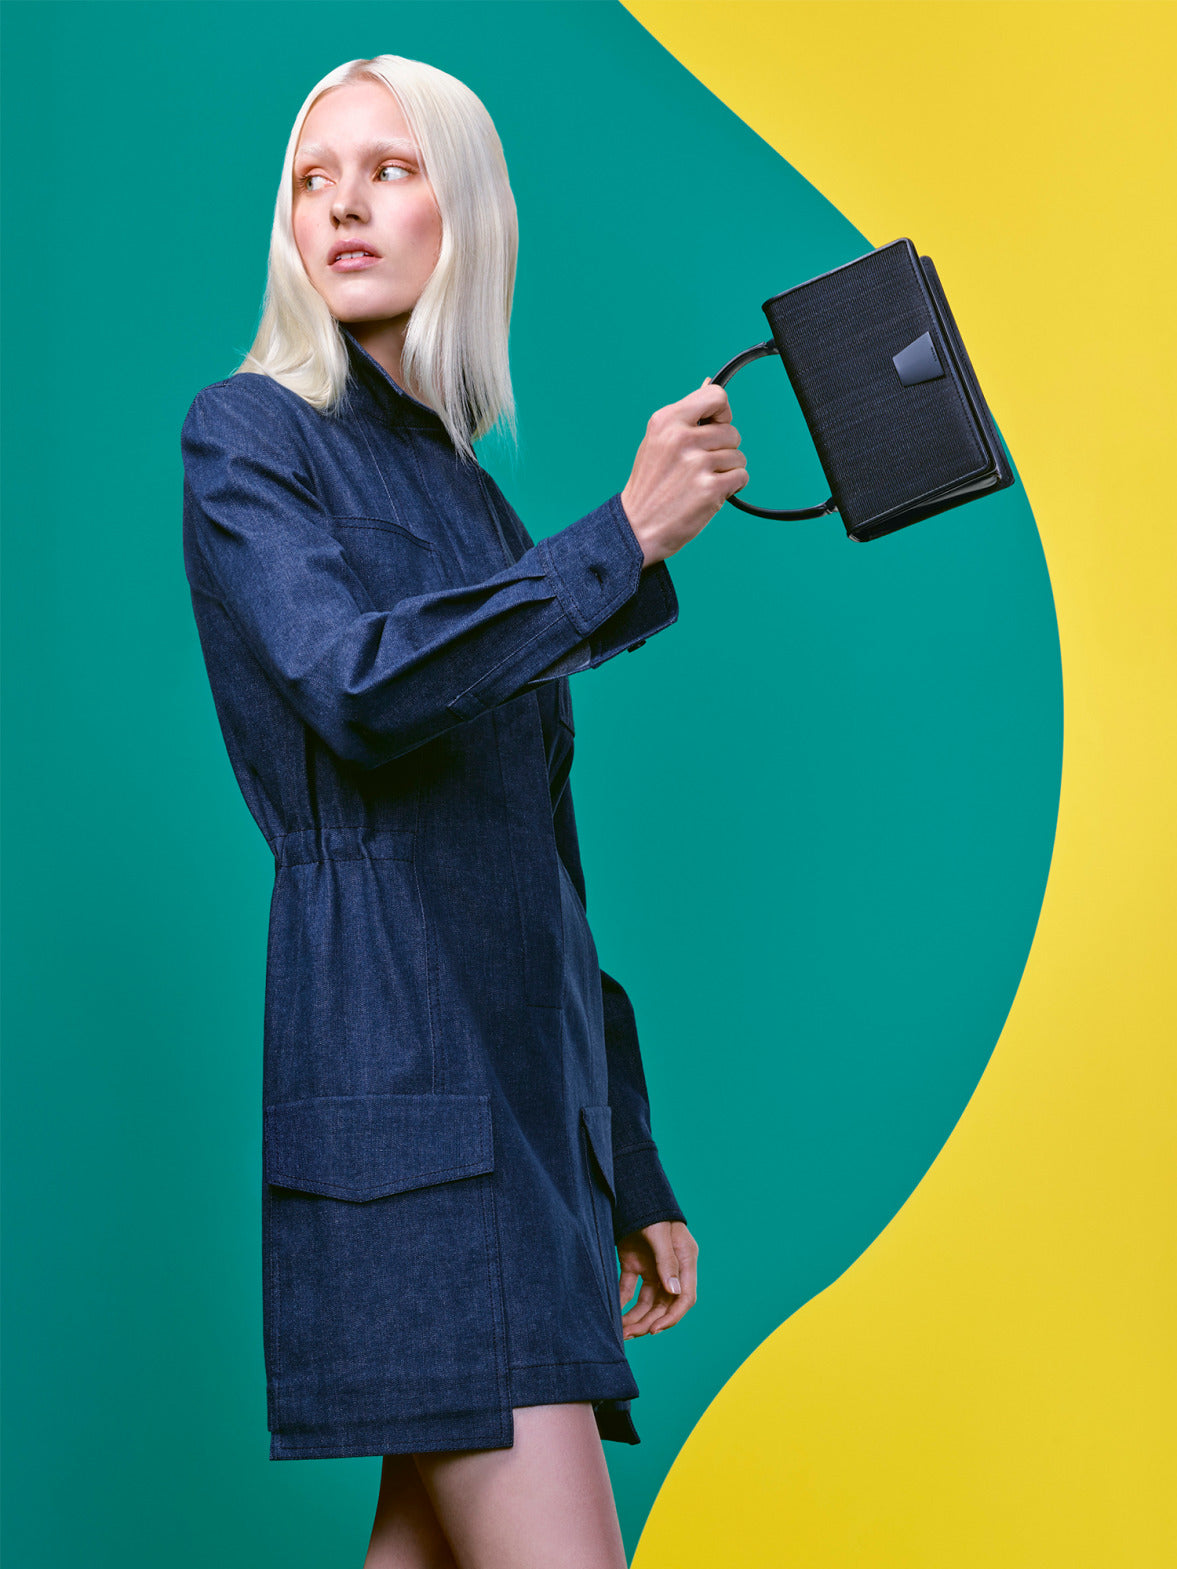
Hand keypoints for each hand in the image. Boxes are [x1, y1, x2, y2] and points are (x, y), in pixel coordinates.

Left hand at [616, 1219, 698, 1339]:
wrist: (631, 1190)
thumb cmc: (650, 1209)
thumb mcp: (659, 1234)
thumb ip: (667, 1261)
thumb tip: (674, 1292)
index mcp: (684, 1260)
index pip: (684, 1297)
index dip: (671, 1317)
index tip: (654, 1330)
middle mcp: (670, 1268)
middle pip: (663, 1304)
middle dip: (647, 1322)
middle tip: (629, 1335)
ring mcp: (652, 1267)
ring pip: (646, 1301)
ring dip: (635, 1317)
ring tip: (620, 1331)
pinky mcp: (634, 1263)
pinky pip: (629, 1289)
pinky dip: (622, 1302)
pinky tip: (613, 1314)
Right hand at [619, 379, 747, 567]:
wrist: (636, 528)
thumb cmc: (650, 485)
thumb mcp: (658, 441)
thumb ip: (686, 416)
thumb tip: (709, 383)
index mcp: (667, 421)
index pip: (716, 396)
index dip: (723, 413)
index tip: (716, 427)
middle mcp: (681, 438)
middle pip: (732, 432)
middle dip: (724, 450)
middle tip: (701, 467)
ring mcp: (696, 464)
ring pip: (739, 456)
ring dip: (727, 471)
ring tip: (702, 482)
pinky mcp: (710, 489)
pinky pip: (741, 477)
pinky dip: (732, 487)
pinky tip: (710, 494)